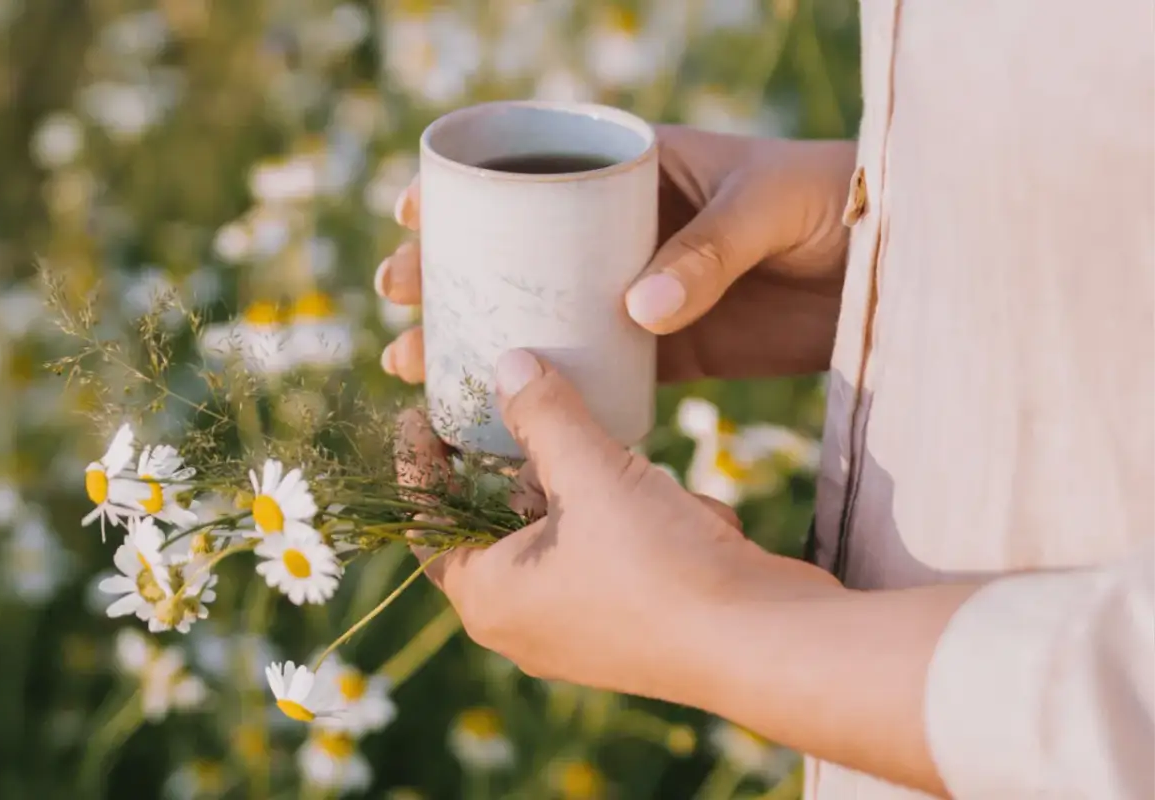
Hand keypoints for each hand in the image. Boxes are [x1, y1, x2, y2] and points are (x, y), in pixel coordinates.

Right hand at [377, 126, 854, 383]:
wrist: (891, 264)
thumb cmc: (833, 202)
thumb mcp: (766, 205)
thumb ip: (704, 251)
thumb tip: (634, 308)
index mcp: (634, 170)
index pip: (532, 170)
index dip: (463, 190)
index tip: (411, 213)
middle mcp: (622, 232)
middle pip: (516, 250)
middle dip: (450, 272)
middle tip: (400, 297)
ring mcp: (637, 291)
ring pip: (542, 314)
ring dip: (482, 337)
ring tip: (420, 362)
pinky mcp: (667, 346)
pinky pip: (596, 365)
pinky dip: (551, 386)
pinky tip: (499, 408)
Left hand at [394, 349, 841, 699]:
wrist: (767, 644)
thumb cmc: (661, 568)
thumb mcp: (592, 474)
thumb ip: (543, 415)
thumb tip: (509, 363)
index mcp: (490, 599)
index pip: (426, 524)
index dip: (421, 464)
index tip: (423, 411)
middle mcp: (526, 622)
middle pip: (495, 523)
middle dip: (516, 461)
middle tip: (517, 400)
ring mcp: (582, 626)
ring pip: (564, 530)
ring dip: (589, 484)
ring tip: (610, 444)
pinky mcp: (634, 620)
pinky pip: (613, 551)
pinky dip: (636, 516)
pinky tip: (679, 504)